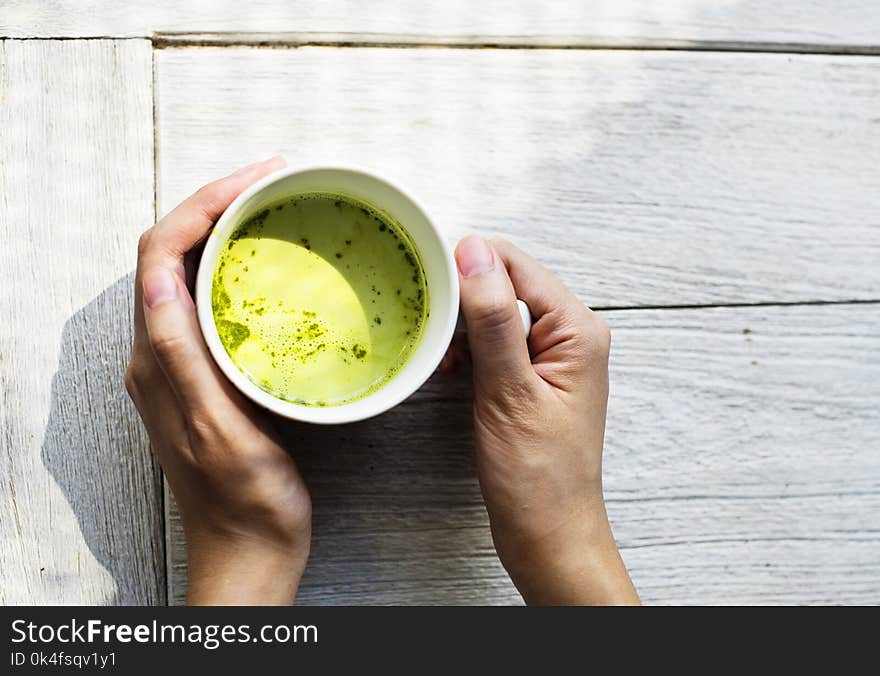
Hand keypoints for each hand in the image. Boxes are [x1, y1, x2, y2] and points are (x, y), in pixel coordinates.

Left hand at [125, 157, 311, 604]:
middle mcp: (159, 352)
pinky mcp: (206, 372)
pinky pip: (212, 299)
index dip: (202, 204)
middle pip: (171, 251)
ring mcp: (181, 361)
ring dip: (225, 228)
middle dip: (215, 202)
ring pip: (190, 270)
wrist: (249, 545)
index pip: (160, 253)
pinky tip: (273, 264)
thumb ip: (183, 358)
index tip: (257, 179)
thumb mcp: (218, 431)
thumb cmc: (243, 499)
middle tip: (273, 179)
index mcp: (156, 359)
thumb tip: (159, 281)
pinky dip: (239, 265)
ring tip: (274, 205)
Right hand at [450, 235, 637, 604]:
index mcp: (577, 329)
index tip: (427, 282)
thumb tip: (474, 253)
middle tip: (432, 328)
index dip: (468, 265)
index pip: (516, 263)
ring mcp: (552, 357)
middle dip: (464, 299)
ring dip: (464, 326)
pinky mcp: (533, 377)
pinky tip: (453, 368)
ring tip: (445, 357)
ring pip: (497, 312)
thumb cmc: (537, 477)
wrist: (549, 535)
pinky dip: (470, 348)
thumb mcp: (509, 392)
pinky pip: (497, 341)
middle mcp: (571, 335)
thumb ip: (493, 319)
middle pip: (506, 283)